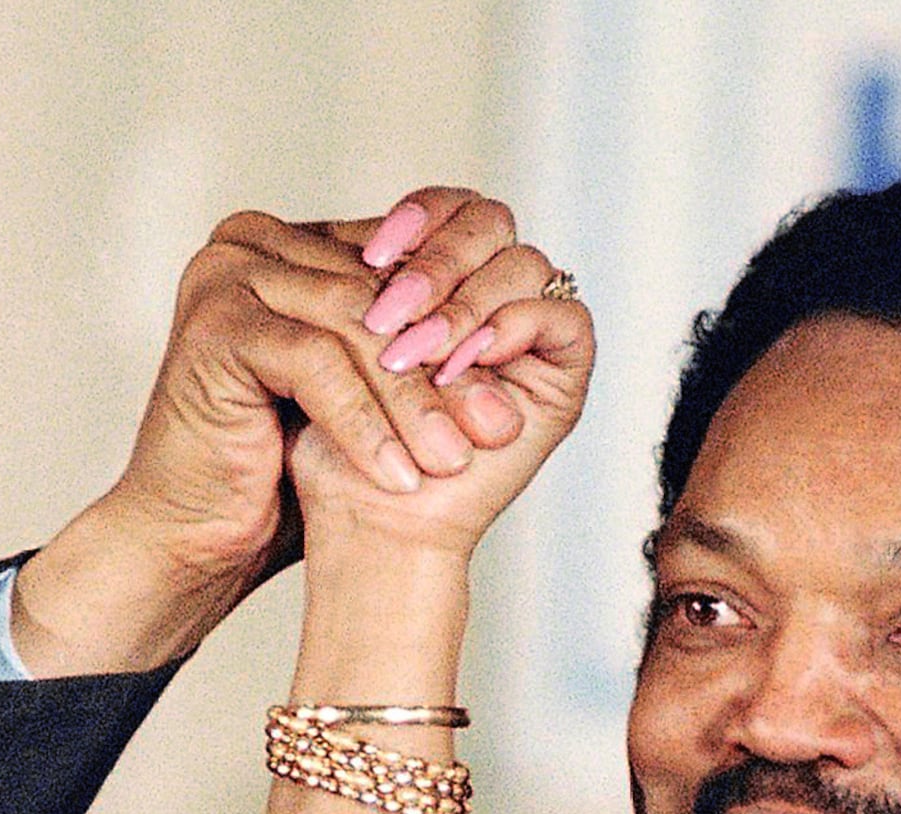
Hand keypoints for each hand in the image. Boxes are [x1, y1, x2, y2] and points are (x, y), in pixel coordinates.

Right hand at [11, 188, 563, 675]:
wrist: (198, 529)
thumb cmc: (282, 466)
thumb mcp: (365, 389)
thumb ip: (410, 338)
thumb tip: (525, 308)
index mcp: (296, 244)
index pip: (403, 258)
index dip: (462, 322)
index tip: (512, 388)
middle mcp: (257, 241)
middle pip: (384, 296)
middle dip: (445, 371)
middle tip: (496, 430)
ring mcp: (230, 273)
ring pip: (356, 330)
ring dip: (412, 402)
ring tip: (452, 460)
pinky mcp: (217, 321)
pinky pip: (315, 365)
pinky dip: (363, 424)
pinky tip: (396, 474)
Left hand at [285, 249, 591, 571]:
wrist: (366, 518)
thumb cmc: (340, 445)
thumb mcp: (336, 345)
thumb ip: (360, 280)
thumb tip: (359, 225)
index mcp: (445, 280)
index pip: (452, 206)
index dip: (418, 217)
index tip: (363, 257)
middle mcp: (494, 299)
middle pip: (492, 221)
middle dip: (437, 262)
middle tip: (389, 314)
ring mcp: (532, 335)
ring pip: (526, 263)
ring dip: (465, 305)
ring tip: (416, 353)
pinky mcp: (563, 375)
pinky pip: (564, 316)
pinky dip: (511, 330)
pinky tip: (460, 364)